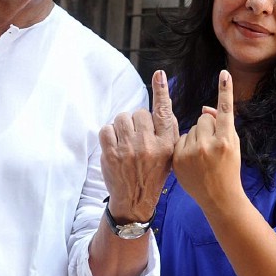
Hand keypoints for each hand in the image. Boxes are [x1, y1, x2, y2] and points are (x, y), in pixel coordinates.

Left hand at [100, 69, 178, 221]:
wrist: (135, 201)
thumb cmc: (153, 174)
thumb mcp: (168, 154)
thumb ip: (167, 129)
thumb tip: (163, 101)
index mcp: (166, 143)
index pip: (164, 112)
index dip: (161, 91)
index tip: (159, 74)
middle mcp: (149, 144)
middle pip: (138, 113)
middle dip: (136, 122)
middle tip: (137, 138)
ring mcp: (129, 149)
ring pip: (121, 118)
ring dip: (122, 127)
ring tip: (125, 142)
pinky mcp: (111, 154)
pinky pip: (106, 129)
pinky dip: (109, 134)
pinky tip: (115, 146)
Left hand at [172, 70, 242, 211]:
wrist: (219, 197)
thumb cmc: (229, 168)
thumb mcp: (233, 146)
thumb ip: (222, 125)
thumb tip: (205, 108)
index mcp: (225, 141)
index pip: (225, 110)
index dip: (225, 91)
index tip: (224, 74)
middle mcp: (208, 145)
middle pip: (203, 118)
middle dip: (207, 127)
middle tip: (213, 146)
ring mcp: (190, 153)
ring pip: (191, 128)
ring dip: (196, 136)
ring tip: (202, 156)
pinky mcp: (177, 159)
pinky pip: (180, 139)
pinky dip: (185, 145)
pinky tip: (192, 160)